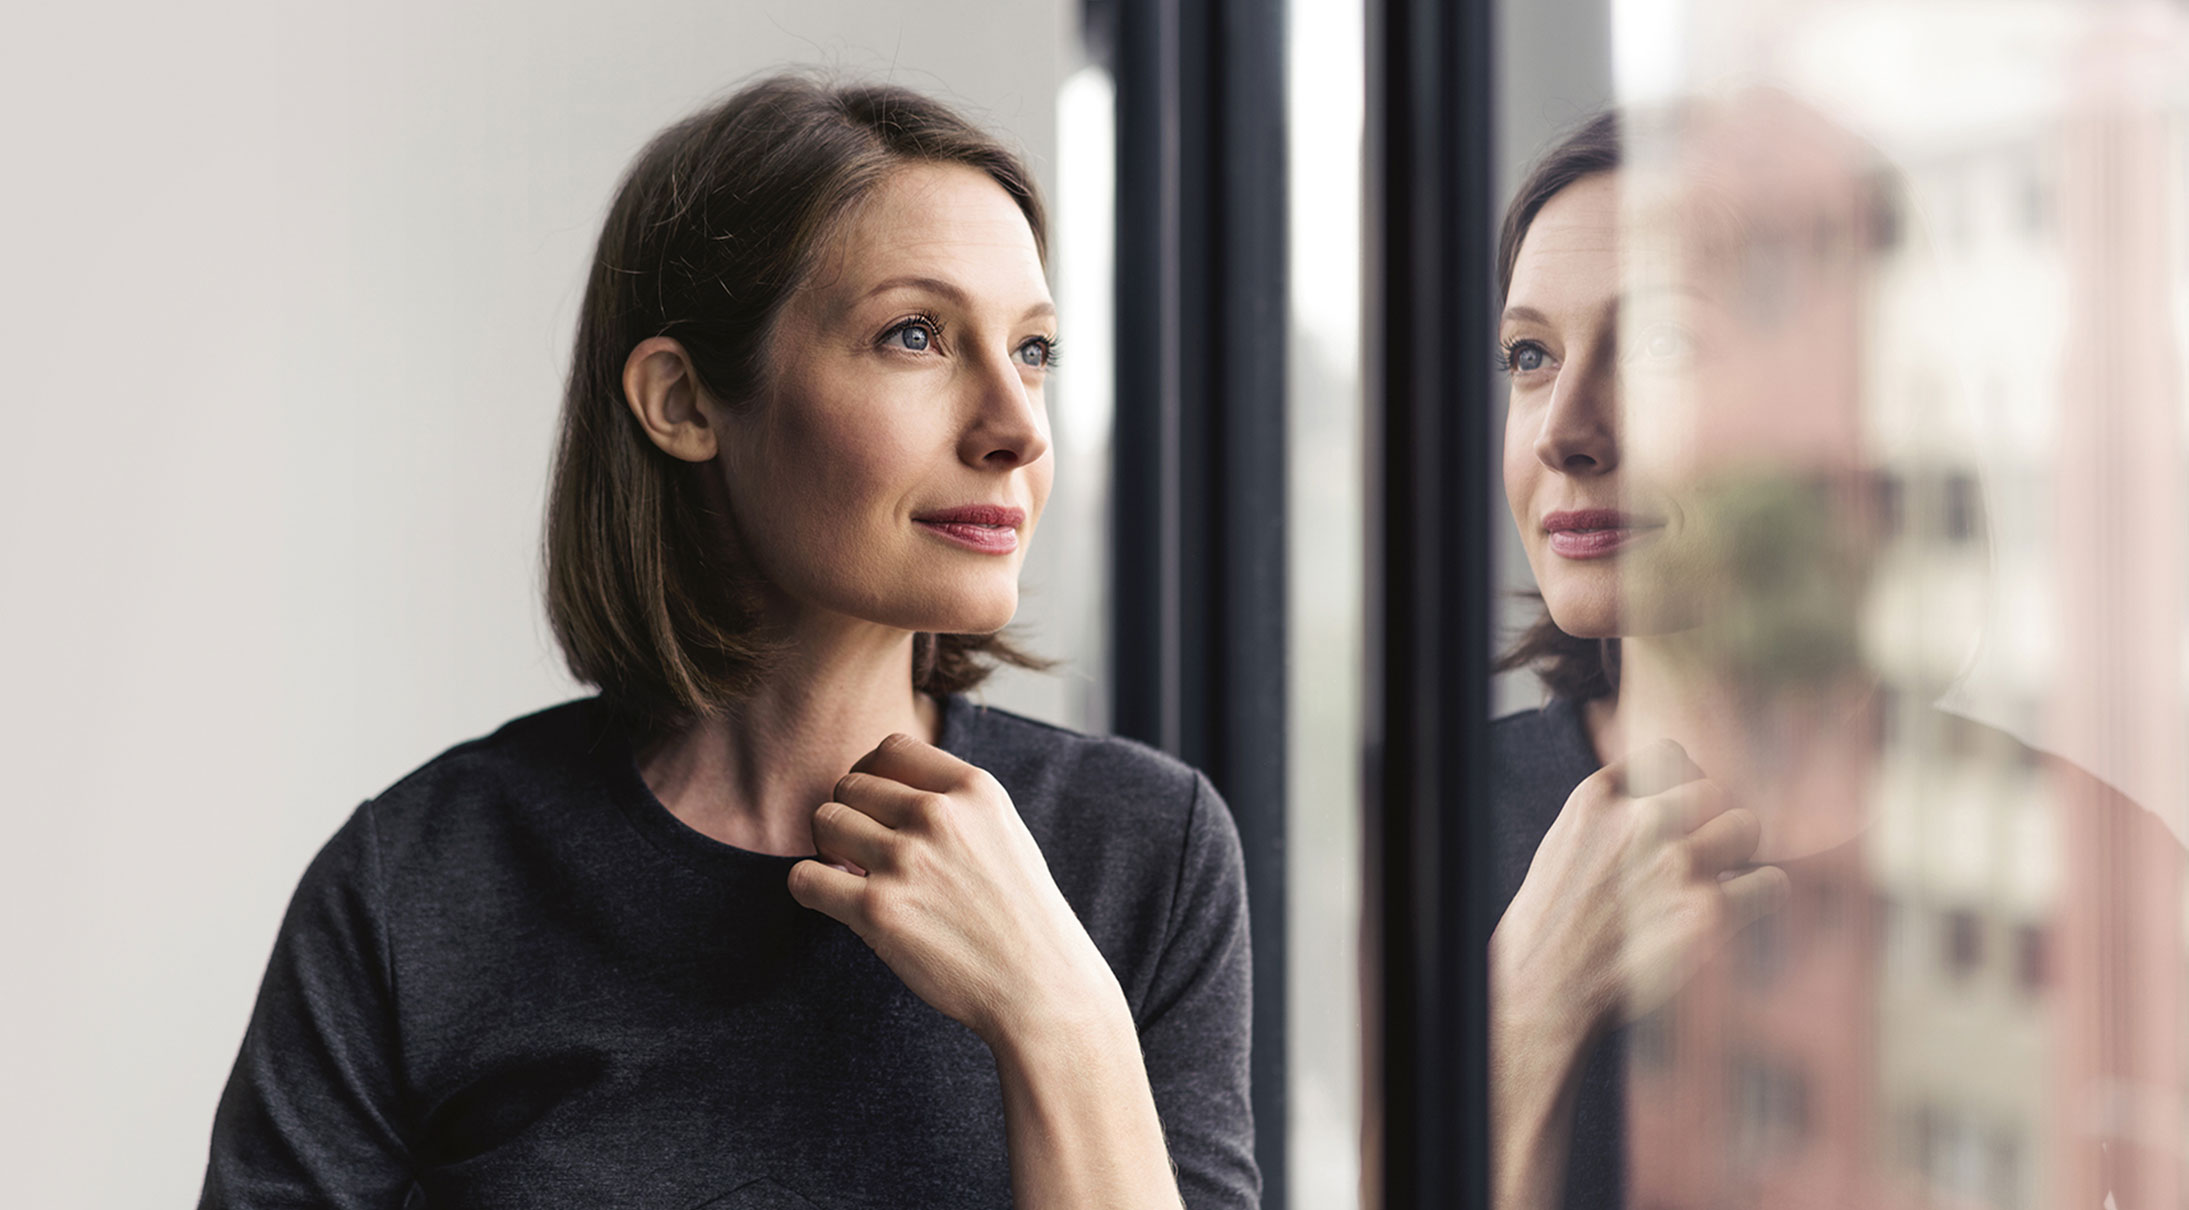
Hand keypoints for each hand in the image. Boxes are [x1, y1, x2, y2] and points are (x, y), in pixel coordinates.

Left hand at [786, 733, 1121, 1045]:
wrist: (1041, 986)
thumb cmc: (1022, 915)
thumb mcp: (1004, 832)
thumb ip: (954, 802)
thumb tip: (884, 789)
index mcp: (973, 789)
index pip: (891, 746)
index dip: (871, 773)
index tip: (874, 806)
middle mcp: (938, 815)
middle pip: (850, 784)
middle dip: (849, 815)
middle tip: (862, 851)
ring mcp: (906, 861)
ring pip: (825, 822)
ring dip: (828, 848)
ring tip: (852, 874)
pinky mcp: (878, 910)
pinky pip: (805, 877)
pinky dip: (810, 887)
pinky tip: (836, 900)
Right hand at [1489, 740, 1789, 1209]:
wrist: (1545, 989)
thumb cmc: (1555, 921)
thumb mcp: (1566, 839)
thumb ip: (1612, 807)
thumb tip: (1667, 789)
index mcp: (1598, 799)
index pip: (1671, 755)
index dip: (1684, 783)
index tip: (1680, 815)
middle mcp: (1640, 822)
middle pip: (1716, 791)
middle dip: (1713, 822)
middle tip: (1703, 857)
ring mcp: (1677, 865)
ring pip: (1748, 826)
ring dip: (1739, 855)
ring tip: (1721, 881)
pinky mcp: (1708, 914)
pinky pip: (1772, 883)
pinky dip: (1762, 897)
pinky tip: (1739, 909)